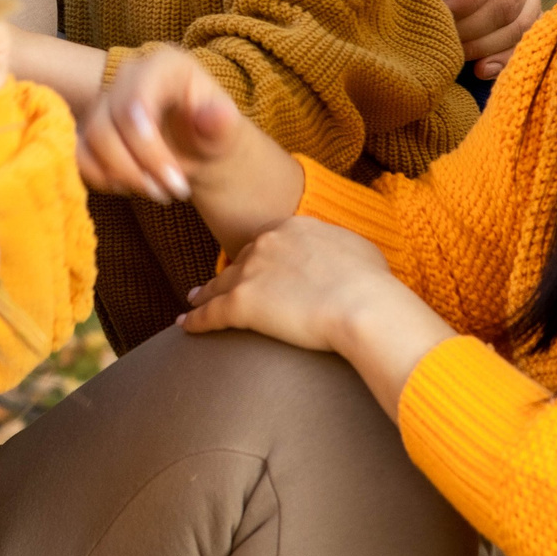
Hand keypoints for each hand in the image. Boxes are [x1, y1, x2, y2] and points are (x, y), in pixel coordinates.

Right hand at [78, 46, 304, 252]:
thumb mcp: (225, 130)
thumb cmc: (211, 133)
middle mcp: (127, 76)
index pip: (137, 98)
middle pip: (109, 123)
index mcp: (163, 65)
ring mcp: (104, 101)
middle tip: (173, 191)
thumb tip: (219, 114)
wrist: (196, 146)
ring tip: (158, 192)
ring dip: (123, 175)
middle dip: (139, 166)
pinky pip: (79, 153)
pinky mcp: (89, 127)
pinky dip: (101, 177)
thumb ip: (221, 123)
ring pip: (92, 140)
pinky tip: (130, 188)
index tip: (173, 175)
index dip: (146, 141)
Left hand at [181, 218, 455, 416]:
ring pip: (220, 284)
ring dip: (205, 293)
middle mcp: (268, 243)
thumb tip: (346, 259)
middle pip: (241, 260)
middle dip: (230, 272)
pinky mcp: (241, 303)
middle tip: (217, 283)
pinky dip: (195, 320)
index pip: (269, 243)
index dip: (259, 257)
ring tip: (194, 301)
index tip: (254, 266)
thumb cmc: (372, 284)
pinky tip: (184, 327)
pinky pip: (211, 313)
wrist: (363, 304)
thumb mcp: (361, 252)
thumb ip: (342, 250)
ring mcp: (252, 272)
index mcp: (296, 228)